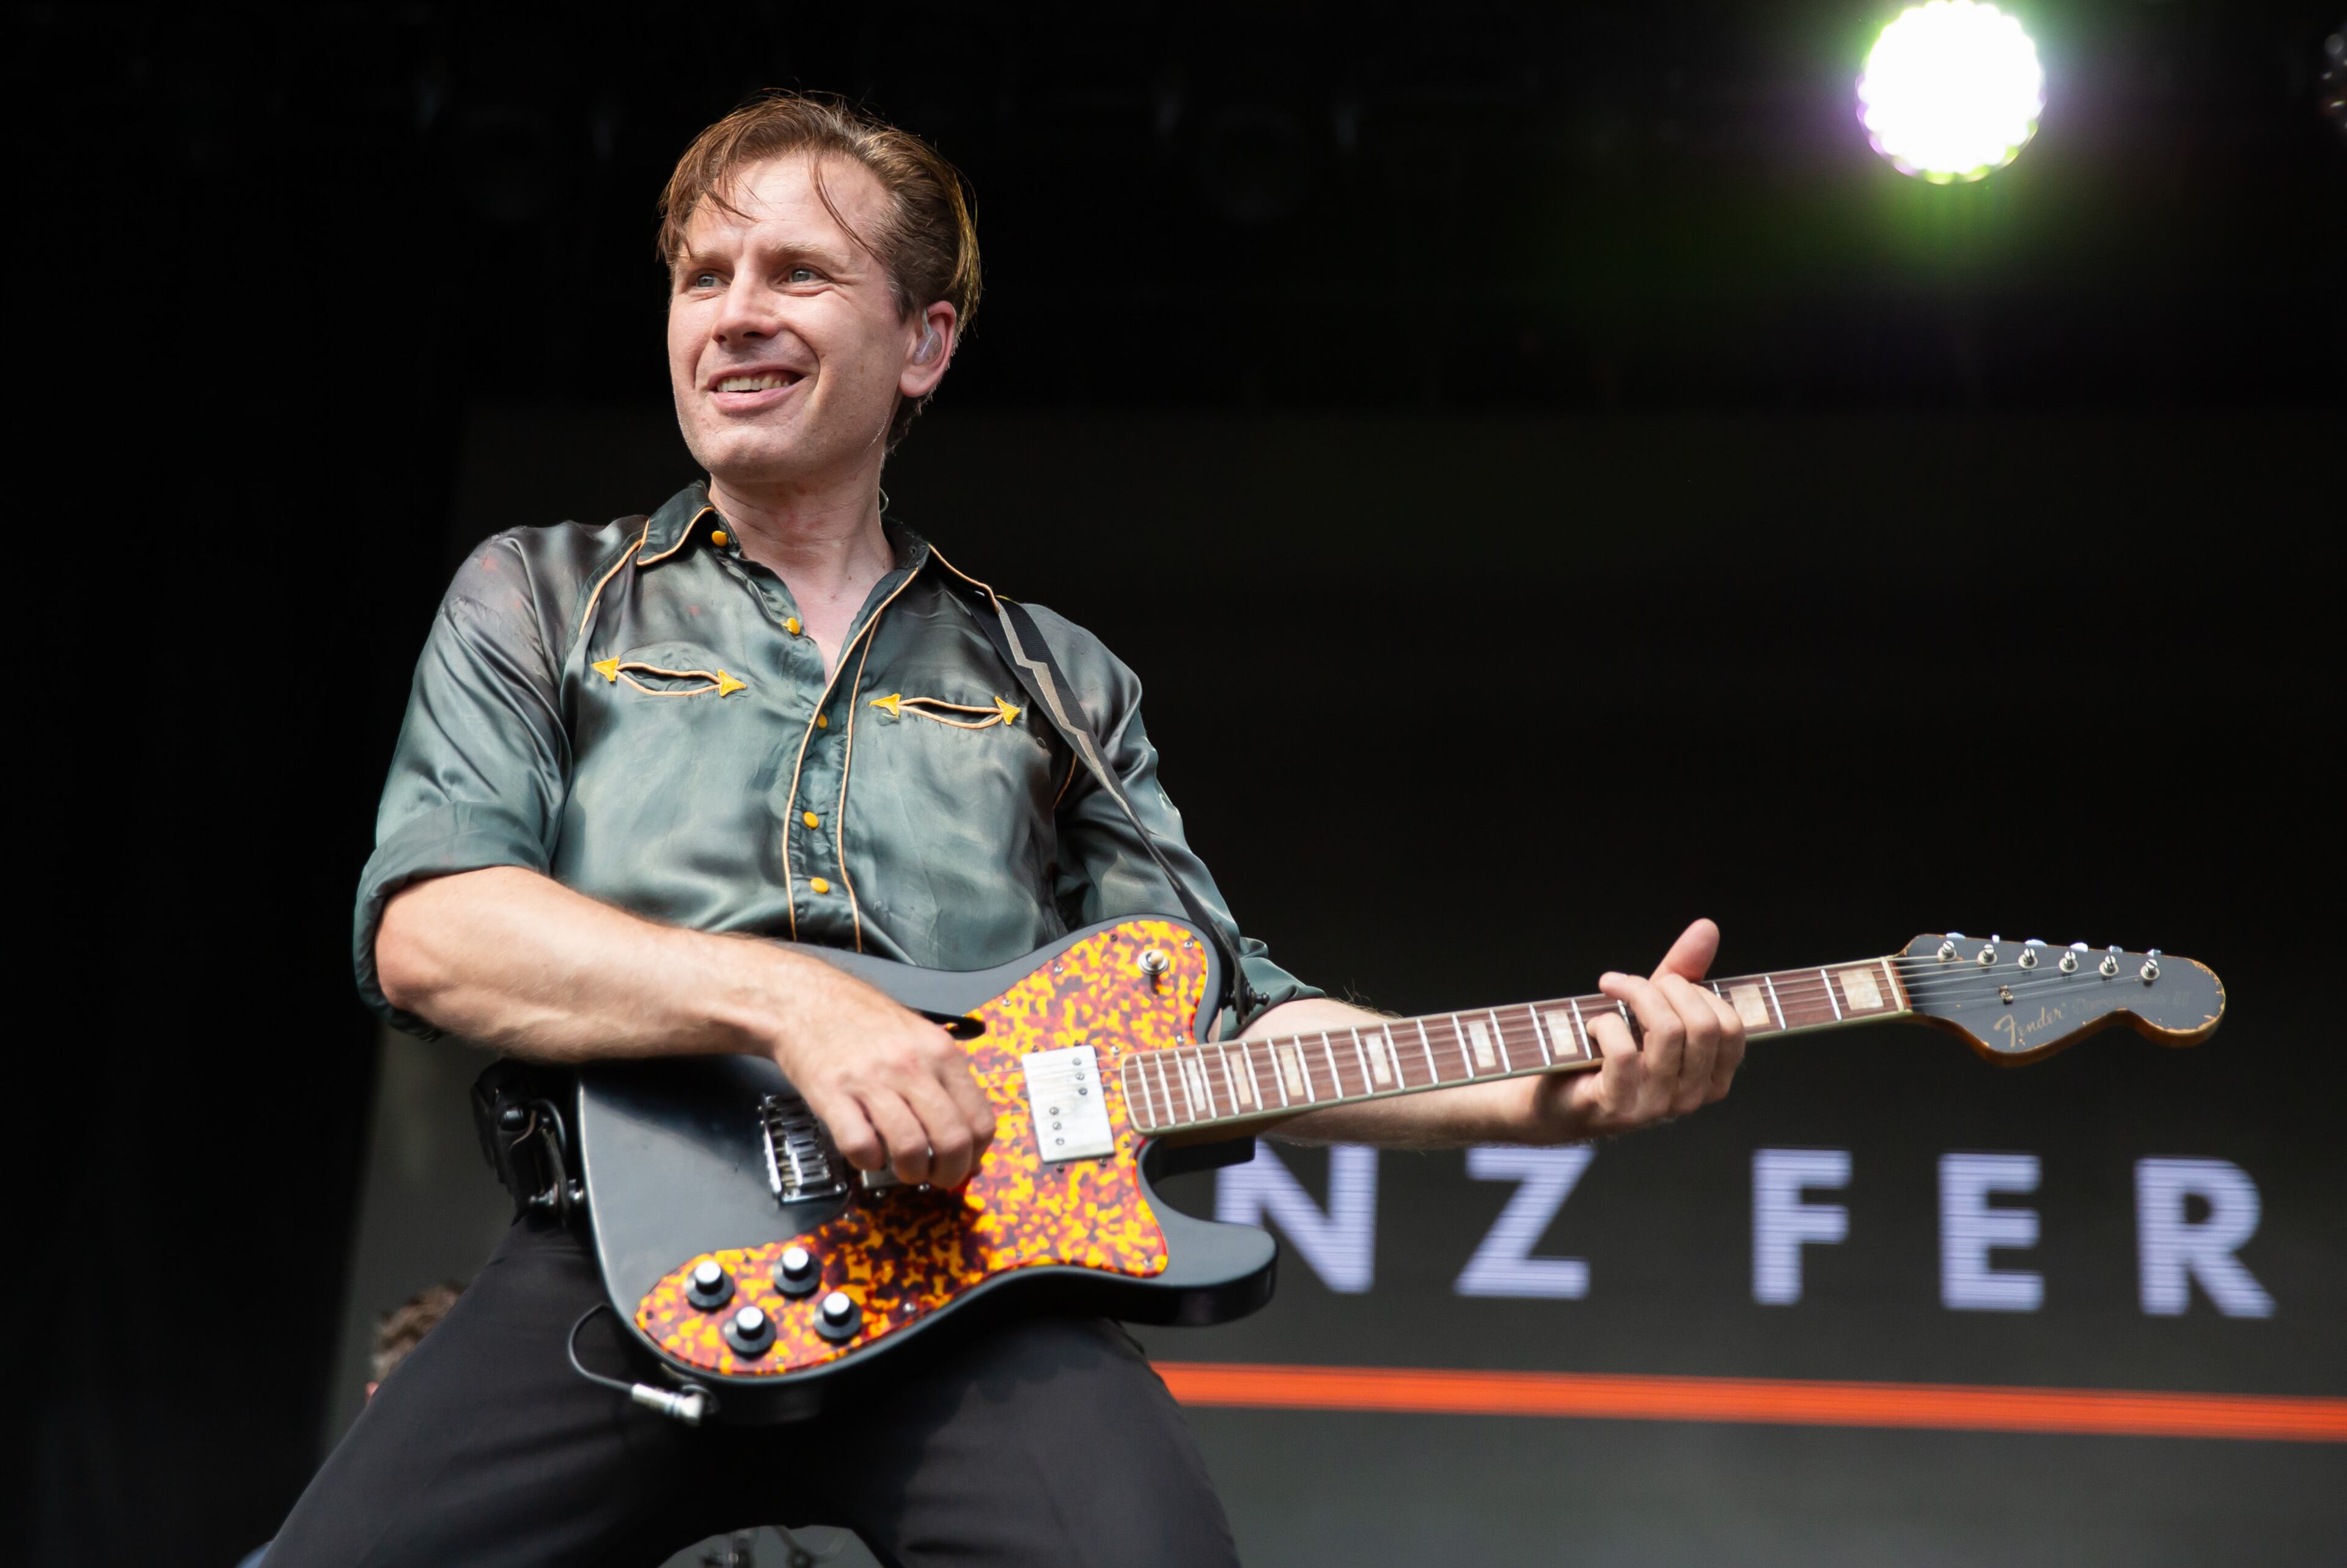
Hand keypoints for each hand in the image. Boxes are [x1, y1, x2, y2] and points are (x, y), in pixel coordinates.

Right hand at [761, 960, 995, 1187]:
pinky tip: (868, 1153)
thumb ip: (944, 1083)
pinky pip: (861, 1146)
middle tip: (936, 1178)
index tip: (965, 1164)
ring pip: (910, 1148)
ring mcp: (872, 1079)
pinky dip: (868, 1161)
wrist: (806, 1002)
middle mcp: (912, 1065)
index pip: (980, 1120)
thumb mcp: (919, 1038)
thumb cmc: (865, 1023)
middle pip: (951, 1140)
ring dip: (910, 1173)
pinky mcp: (832, 1094)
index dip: (976, 1155)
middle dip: (949, 1173)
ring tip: (903, 1170)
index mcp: (941, 1052)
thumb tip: (968, 1141)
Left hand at [1520, 918, 1744, 1140]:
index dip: (1700, 992)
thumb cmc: (1605, 1053)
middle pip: (1704, 1025)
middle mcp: (1689, 1099)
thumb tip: (1707, 928)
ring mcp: (1655, 1107)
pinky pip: (1623, 1052)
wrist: (1551, 1101)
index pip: (1731, 1028)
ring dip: (1636, 995)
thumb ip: (1684, 972)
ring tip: (1613, 992)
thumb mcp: (1650, 1009)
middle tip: (1633, 984)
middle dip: (1668, 987)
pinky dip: (1605, 1024)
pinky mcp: (1617, 1107)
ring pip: (1668, 1031)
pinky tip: (1593, 1026)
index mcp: (1709, 1079)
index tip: (1666, 981)